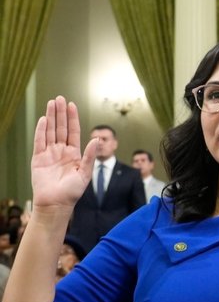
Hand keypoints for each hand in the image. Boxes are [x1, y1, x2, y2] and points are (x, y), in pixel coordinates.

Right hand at [31, 97, 96, 212]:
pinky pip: (39, 141)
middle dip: (60, 113)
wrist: (56, 204)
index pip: (73, 131)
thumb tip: (97, 139)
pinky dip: (41, 130)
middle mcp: (61, 151)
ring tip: (51, 103)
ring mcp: (49, 154)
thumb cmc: (72, 192)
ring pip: (50, 131)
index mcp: (74, 154)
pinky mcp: (38, 159)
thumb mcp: (85, 173)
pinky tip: (43, 119)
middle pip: (60, 128)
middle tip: (59, 98)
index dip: (72, 118)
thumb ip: (90, 156)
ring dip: (50, 117)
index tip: (71, 105)